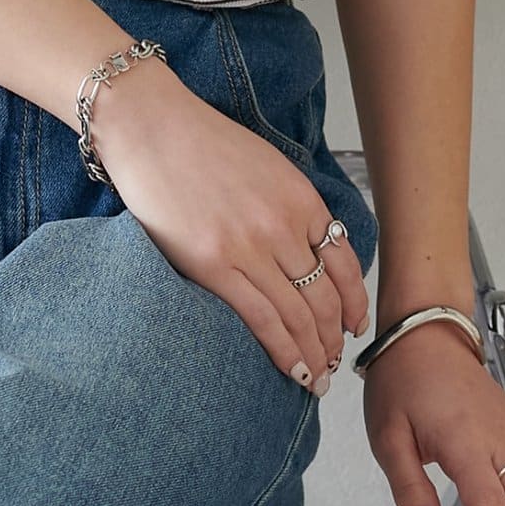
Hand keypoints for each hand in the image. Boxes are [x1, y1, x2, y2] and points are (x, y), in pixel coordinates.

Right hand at [89, 57, 368, 391]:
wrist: (151, 127)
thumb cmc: (201, 143)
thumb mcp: (266, 165)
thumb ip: (289, 206)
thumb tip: (304, 249)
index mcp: (301, 198)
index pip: (344, 264)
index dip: (353, 303)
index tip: (352, 327)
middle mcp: (284, 225)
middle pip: (326, 297)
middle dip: (334, 337)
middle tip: (334, 361)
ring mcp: (251, 247)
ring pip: (299, 316)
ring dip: (315, 353)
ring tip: (318, 377)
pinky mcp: (215, 266)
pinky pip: (263, 320)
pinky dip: (285, 352)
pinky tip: (295, 371)